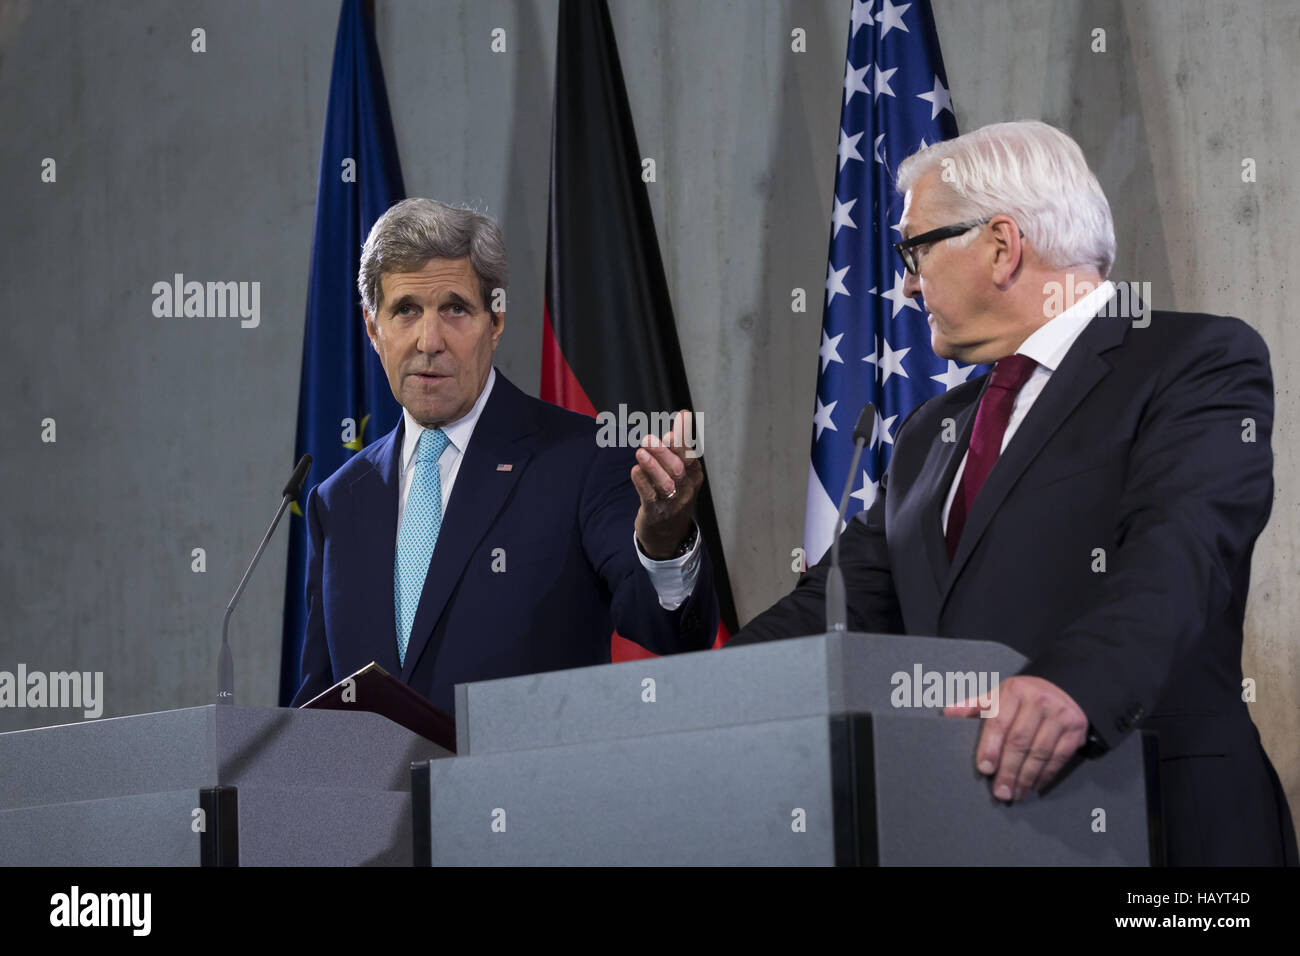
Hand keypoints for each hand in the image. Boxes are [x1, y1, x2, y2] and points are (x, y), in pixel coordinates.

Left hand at [631, 410, 702, 558]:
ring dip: (652, 467)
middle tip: (648, 438)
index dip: (685, 435)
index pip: (690, 453)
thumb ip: (678, 449)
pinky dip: (642, 482)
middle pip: (678, 469)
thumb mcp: (681, 474)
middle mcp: (686, 489)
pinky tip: (635, 470)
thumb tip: (680, 421)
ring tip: (640, 452)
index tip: (682, 416)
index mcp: (694, 477)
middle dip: (664, 452)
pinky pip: (649, 497)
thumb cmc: (674, 496)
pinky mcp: (656, 514)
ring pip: (665, 484)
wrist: (668, 535)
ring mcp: (672, 503)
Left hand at [943, 675, 1088, 801]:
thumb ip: (973, 706)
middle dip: (1008, 770)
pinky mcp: (1075, 730)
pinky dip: (1045, 775)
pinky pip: (1058, 757)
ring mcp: (1060, 716)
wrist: (1065, 686)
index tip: (984, 769)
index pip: (999, 722)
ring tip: (1015, 794)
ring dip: (1026, 778)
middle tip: (1000, 792)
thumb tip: (946, 714)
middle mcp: (1038, 702)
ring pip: (1039, 752)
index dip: (990, 747)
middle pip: (1020, 742)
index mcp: (1014, 691)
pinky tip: (1034, 786)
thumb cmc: (1023, 696)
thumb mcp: (998, 694)